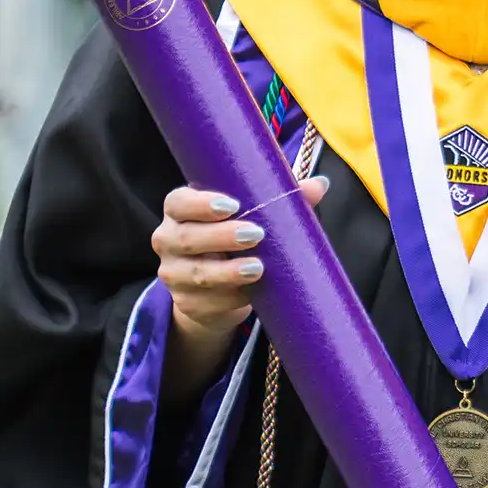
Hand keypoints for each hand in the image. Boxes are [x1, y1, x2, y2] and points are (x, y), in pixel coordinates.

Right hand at [154, 177, 326, 396]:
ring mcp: (174, 273)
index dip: (200, 203)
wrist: (218, 289)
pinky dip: (229, 298)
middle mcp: (168, 240)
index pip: (178, 202)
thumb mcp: (254, 217)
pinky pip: (206, 301)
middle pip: (186, 237)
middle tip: (257, 234)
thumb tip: (319, 185)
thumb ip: (279, 199)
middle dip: (222, 236)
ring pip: (195, 272)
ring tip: (258, 267)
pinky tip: (248, 294)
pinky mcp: (186, 303)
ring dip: (227, 271)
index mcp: (180, 211)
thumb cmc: (236, 240)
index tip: (233, 204)